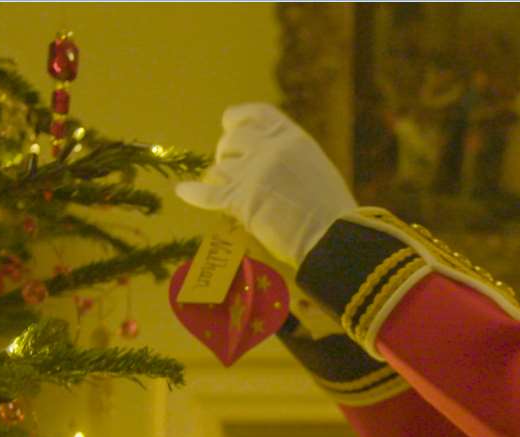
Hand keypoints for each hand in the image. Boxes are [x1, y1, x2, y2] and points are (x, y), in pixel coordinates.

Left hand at [176, 103, 356, 267]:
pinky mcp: (242, 200)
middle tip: (230, 171)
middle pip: (231, 142)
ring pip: (219, 168)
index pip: (255, 114)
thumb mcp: (315, 169)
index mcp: (292, 137)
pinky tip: (183, 191)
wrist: (336, 241)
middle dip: (226, 155)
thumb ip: (289, 157)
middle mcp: (271, 149)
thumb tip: (262, 159)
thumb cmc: (333, 213)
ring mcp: (255, 173)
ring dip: (219, 178)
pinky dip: (194, 193)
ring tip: (225, 189)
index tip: (229, 127)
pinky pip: (208, 193)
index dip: (236, 120)